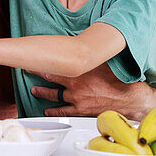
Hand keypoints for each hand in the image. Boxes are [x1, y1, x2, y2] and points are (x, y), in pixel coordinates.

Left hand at [30, 63, 155, 120]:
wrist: (128, 98)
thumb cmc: (117, 78)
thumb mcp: (102, 61)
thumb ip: (90, 55)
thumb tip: (84, 43)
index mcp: (78, 70)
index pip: (54, 64)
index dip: (41, 61)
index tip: (32, 57)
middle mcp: (74, 84)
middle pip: (51, 78)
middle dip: (38, 74)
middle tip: (28, 71)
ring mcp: (76, 98)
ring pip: (54, 95)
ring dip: (43, 93)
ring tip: (34, 90)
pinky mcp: (81, 110)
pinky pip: (63, 111)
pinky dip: (53, 111)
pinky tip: (47, 110)